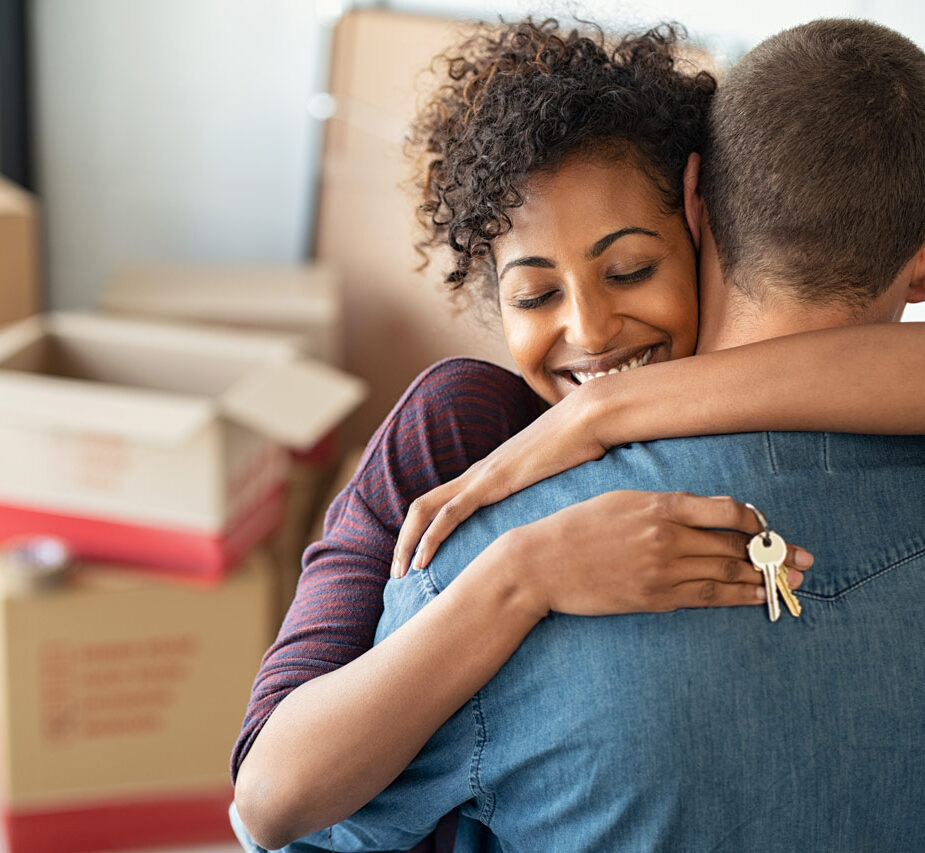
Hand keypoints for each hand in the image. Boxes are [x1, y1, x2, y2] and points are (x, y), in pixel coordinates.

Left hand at [392, 386, 608, 576]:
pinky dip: (431, 537)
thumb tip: (559, 522)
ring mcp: (481, 476)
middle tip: (397, 573)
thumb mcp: (558, 481)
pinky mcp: (492, 481)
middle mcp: (477, 474)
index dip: (423, 531)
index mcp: (488, 475)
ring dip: (407, 542)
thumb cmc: (581, 448)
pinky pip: (450, 512)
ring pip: (426, 509)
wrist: (589, 419)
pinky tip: (422, 560)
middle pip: (423, 506)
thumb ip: (547, 497)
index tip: (419, 561)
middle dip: (404, 541)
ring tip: (400, 573)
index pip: (442, 503)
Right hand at [499, 491, 812, 618]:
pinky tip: (757, 597)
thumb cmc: (578, 526)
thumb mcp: (621, 500)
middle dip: (775, 553)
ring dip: (765, 578)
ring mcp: (662, 571)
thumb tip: (704, 513)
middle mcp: (667, 537)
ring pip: (727, 573)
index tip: (766, 526)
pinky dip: (737, 597)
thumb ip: (664, 505)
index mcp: (659, 505)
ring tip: (792, 581)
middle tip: (804, 559)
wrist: (541, 563)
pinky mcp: (654, 598)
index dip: (755, 520)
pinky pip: (706, 598)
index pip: (727, 510)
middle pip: (735, 545)